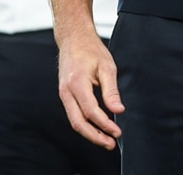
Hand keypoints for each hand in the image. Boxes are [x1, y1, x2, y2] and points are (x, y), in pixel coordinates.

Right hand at [56, 30, 123, 148]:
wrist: (73, 38)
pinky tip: (97, 127)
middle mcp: (66, 91)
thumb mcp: (107, 66)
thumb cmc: (91, 49)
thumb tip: (119, 111)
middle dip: (95, 136)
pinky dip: (85, 124)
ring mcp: (63, 94)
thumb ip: (112, 91)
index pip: (91, 112)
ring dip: (90, 133)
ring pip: (74, 121)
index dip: (105, 125)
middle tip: (111, 144)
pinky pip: (73, 114)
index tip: (117, 132)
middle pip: (79, 123)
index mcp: (77, 83)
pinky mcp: (65, 94)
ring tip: (106, 140)